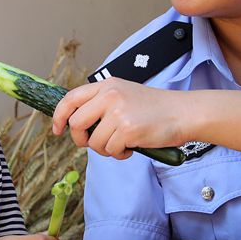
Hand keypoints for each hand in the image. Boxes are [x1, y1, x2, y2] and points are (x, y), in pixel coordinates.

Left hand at [52, 78, 187, 158]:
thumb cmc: (155, 108)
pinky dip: (121, 154)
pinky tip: (133, 146)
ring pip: (94, 142)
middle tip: (94, 144)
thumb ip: (102, 103)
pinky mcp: (128, 130)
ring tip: (123, 143)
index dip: (59, 116)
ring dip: (106, 149)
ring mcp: (118, 113)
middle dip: (81, 139)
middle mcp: (110, 96)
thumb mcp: (125, 94)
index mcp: (107, 85)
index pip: (70, 99)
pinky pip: (111, 151)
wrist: (182, 113)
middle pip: (76, 123)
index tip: (57, 129)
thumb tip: (77, 125)